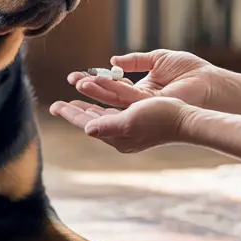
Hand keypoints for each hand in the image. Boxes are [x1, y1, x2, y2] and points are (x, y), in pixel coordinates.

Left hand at [48, 97, 194, 153]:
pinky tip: (99, 105)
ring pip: (101, 119)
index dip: (70, 114)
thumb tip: (87, 129)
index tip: (54, 105)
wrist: (186, 120)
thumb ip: (108, 125)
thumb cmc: (161, 118)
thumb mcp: (132, 120)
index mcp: (117, 137)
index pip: (87, 124)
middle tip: (56, 105)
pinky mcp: (137, 124)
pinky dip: (102, 108)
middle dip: (74, 112)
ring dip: (86, 109)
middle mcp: (120, 136)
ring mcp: (129, 131)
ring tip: (73, 103)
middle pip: (91, 122)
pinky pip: (112, 115)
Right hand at [66, 49, 220, 109]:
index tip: (76, 77)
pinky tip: (95, 84)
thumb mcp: (158, 59)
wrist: (209, 82)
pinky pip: (124, 99)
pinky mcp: (149, 107)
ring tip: (78, 84)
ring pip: (113, 101)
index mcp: (140, 92)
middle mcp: (139, 103)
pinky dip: (109, 90)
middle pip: (108, 98)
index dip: (94, 83)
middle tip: (68, 87)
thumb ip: (135, 60)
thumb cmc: (189, 70)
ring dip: (94, 92)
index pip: (112, 89)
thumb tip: (113, 61)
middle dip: (87, 93)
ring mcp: (143, 107)